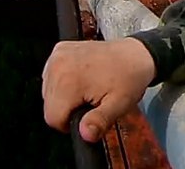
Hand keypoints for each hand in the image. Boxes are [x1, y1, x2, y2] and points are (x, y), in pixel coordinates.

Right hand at [42, 37, 157, 142]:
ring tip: (89, 88)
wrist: (136, 54)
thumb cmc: (129, 77)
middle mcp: (59, 64)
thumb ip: (99, 122)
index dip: (70, 124)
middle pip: (49, 105)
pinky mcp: (60, 49)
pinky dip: (63, 81)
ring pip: (48, 92)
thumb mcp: (118, 105)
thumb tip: (85, 135)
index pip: (52, 118)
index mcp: (68, 80)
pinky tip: (82, 78)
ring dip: (65, 96)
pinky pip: (52, 77)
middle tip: (91, 100)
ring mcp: (58, 55)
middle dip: (68, 108)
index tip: (87, 115)